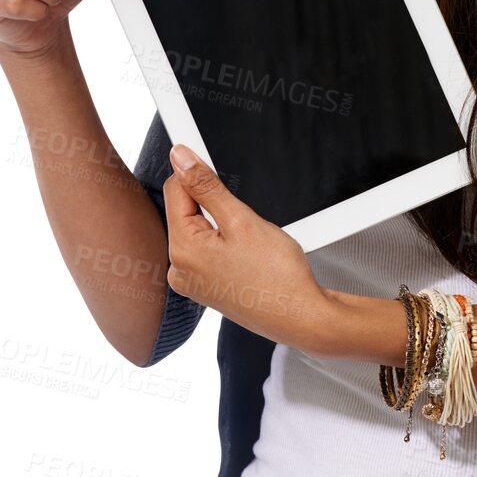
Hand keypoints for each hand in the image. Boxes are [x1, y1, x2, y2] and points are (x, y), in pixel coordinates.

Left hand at [162, 146, 338, 348]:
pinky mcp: (206, 289)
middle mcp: (180, 270)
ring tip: (250, 244)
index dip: (197, 173)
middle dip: (214, 205)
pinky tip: (247, 256)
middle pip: (186, 212)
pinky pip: (207, 252)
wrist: (301, 317)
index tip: (215, 167)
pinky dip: (225, 244)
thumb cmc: (278, 277)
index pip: (175, 191)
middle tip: (244, 222)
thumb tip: (181, 159)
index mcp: (182, 250)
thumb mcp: (241, 219)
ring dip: (221, 226)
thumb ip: (206, 186)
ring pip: (199, 231)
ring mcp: (192, 282)